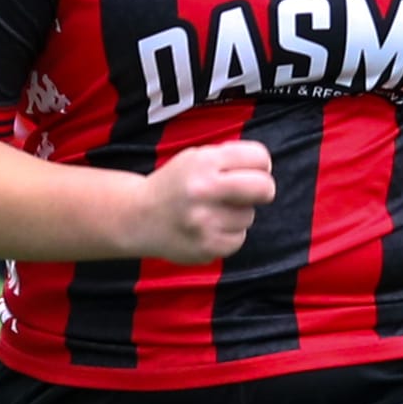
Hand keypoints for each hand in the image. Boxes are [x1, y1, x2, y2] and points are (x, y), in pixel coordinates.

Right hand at [137, 140, 274, 262]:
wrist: (138, 217)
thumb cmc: (174, 185)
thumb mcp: (195, 158)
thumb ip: (228, 158)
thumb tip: (264, 167)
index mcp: (204, 162)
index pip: (258, 157)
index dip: (261, 164)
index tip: (255, 169)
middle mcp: (204, 190)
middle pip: (264, 188)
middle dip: (264, 189)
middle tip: (254, 192)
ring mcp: (205, 221)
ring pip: (249, 216)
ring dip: (238, 214)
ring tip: (213, 212)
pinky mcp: (206, 247)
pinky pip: (238, 239)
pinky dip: (229, 235)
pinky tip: (210, 229)